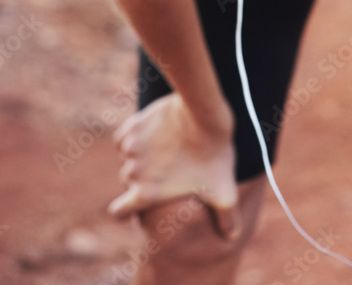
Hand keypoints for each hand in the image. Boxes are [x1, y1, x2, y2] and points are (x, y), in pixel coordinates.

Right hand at [108, 93, 240, 239]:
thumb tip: (233, 237)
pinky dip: (134, 136)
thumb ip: (226, 218)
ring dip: (139, 155)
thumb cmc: (213, 156)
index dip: (125, 210)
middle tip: (165, 169)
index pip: (119, 211)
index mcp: (146, 195)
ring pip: (128, 157)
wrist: (204, 115)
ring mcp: (131, 147)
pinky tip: (152, 133)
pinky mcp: (133, 125)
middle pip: (128, 180)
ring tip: (163, 148)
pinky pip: (125, 136)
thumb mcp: (224, 192)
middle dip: (142, 176)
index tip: (133, 204)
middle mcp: (132, 173)